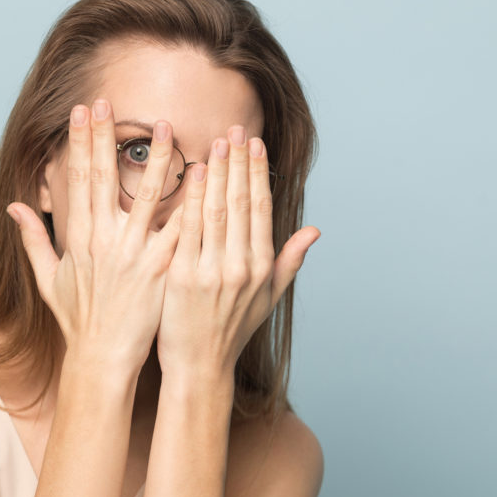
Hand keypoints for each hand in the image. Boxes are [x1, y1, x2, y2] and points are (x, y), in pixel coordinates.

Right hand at [8, 99, 182, 368]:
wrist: (103, 356)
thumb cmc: (78, 320)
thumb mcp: (48, 278)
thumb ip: (33, 238)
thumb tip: (15, 206)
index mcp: (79, 237)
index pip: (78, 178)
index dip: (80, 142)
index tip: (82, 111)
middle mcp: (105, 239)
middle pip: (104, 177)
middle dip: (105, 136)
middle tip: (109, 101)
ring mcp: (134, 252)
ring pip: (148, 195)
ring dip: (156, 158)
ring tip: (164, 125)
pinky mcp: (162, 268)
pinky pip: (179, 228)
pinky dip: (190, 201)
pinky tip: (202, 174)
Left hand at [156, 125, 320, 376]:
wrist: (199, 366)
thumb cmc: (232, 331)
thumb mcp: (268, 298)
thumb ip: (289, 261)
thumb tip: (314, 231)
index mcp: (261, 266)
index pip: (261, 208)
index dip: (258, 173)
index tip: (253, 143)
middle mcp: (240, 266)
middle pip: (240, 202)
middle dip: (236, 163)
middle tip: (233, 130)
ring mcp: (211, 271)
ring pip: (215, 210)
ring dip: (215, 173)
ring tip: (213, 143)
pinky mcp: (182, 277)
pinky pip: (186, 231)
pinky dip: (189, 200)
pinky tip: (188, 175)